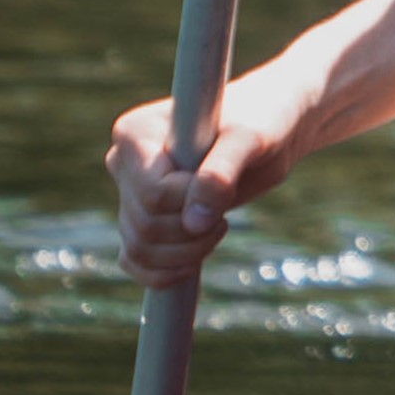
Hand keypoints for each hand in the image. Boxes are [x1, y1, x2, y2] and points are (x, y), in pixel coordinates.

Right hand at [107, 60, 316, 286]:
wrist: (272, 133)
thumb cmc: (263, 122)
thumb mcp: (250, 139)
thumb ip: (222, 173)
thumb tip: (196, 221)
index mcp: (135, 133)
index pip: (152, 193)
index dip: (191, 202)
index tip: (224, 183)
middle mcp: (122, 162)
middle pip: (144, 226)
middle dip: (192, 231)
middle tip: (226, 213)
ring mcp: (129, 192)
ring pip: (138, 249)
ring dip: (185, 253)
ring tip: (220, 227)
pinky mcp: (143, 216)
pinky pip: (134, 261)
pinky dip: (162, 272)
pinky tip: (193, 263)